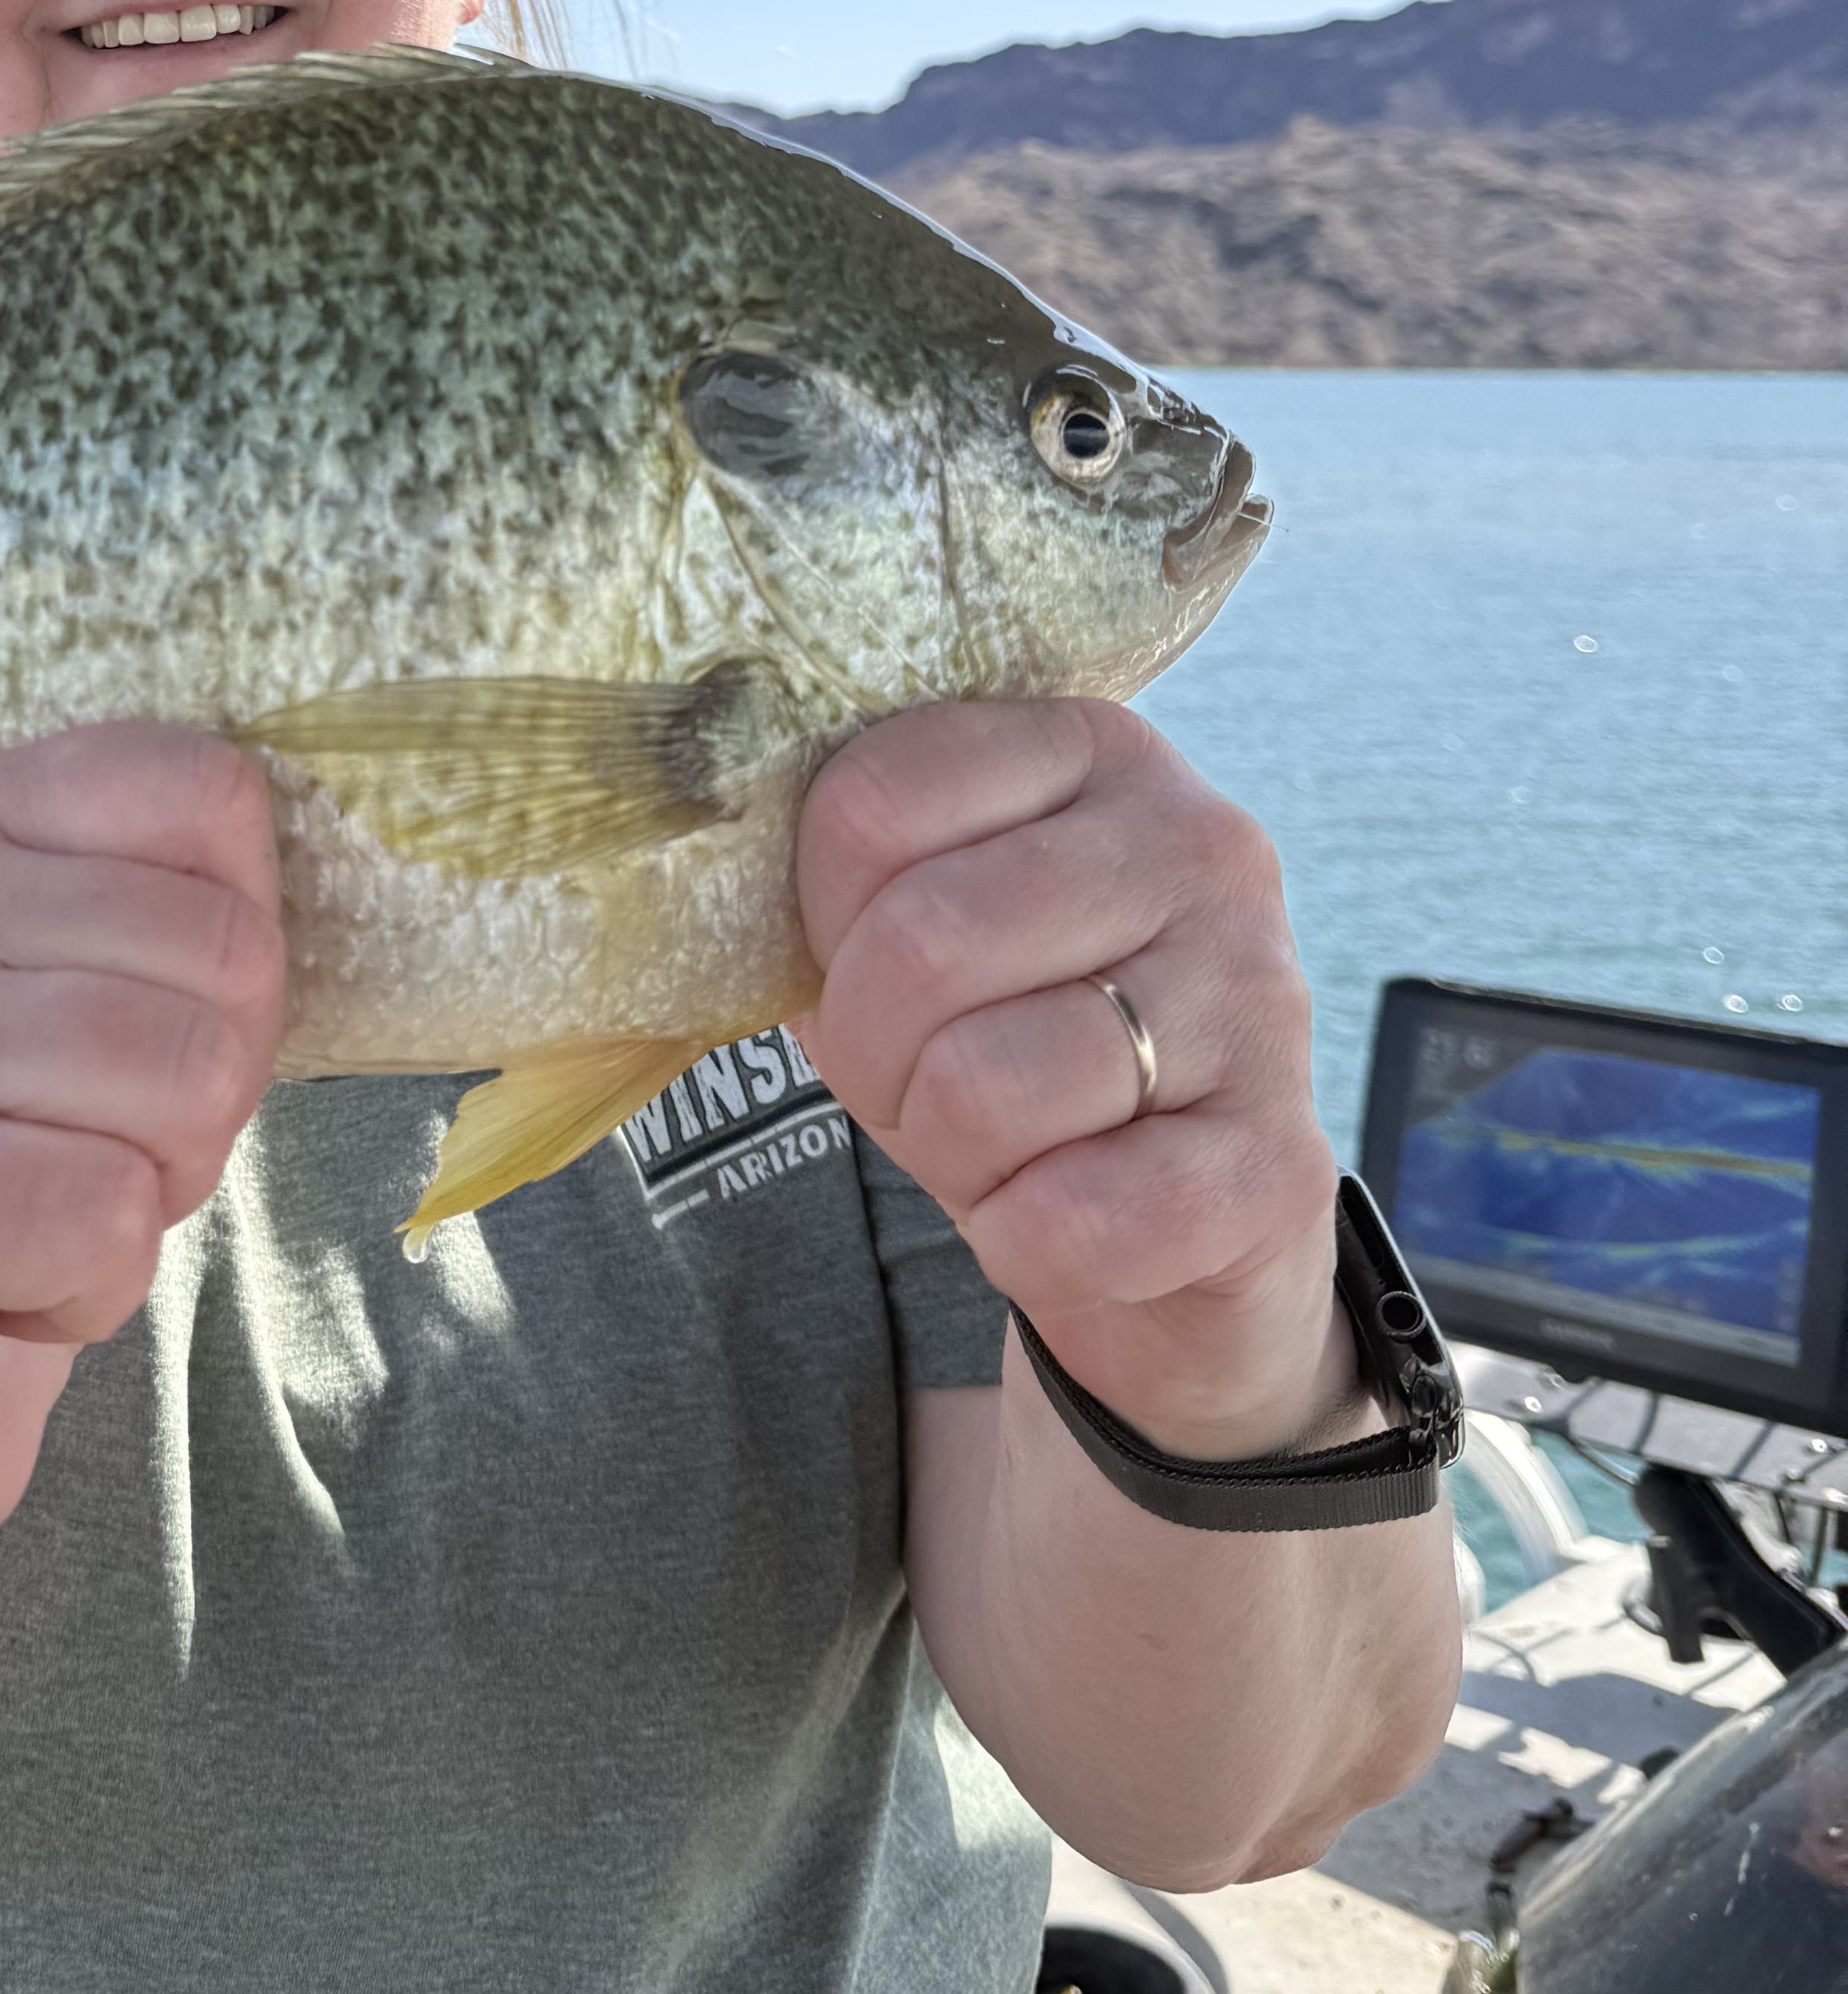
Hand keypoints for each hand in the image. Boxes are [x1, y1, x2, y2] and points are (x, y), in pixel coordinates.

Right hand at [0, 724, 286, 1619]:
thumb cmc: (4, 1168)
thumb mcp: (99, 988)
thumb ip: (188, 901)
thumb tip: (340, 850)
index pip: (208, 793)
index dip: (235, 942)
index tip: (137, 1019)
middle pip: (228, 954)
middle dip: (204, 1094)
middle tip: (79, 1150)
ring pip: (189, 1081)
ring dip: (152, 1191)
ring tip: (38, 1213)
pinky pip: (114, 1218)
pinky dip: (93, 1289)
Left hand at [795, 702, 1347, 1460]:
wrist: (1187, 1228)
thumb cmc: (1022, 1042)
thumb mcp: (931, 929)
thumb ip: (848, 879)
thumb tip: (719, 873)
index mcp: (1094, 754)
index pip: (873, 797)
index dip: (823, 916)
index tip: (856, 966)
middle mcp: (1198, 850)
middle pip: (924, 939)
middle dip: (873, 1048)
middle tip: (909, 1083)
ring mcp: (1256, 1002)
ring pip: (987, 1083)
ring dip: (946, 1149)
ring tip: (990, 1145)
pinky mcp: (1274, 1164)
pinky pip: (1073, 1215)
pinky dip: (1015, 1239)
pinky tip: (1045, 1219)